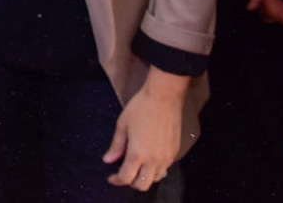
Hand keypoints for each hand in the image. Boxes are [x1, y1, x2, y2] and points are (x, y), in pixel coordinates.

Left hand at [103, 67, 188, 191]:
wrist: (164, 97)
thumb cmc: (141, 108)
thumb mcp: (122, 125)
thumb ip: (116, 145)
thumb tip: (108, 160)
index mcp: (138, 153)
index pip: (126, 178)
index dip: (116, 180)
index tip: (111, 177)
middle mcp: (154, 159)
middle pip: (142, 185)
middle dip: (131, 182)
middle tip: (123, 173)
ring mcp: (166, 157)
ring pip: (155, 179)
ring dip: (144, 177)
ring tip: (137, 167)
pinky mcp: (174, 152)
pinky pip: (165, 169)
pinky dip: (155, 170)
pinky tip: (149, 159)